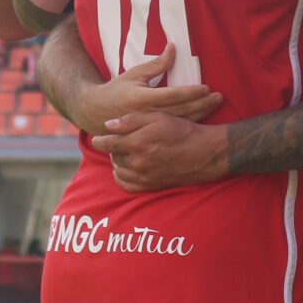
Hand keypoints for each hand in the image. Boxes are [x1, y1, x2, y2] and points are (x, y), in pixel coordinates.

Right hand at [73, 44, 222, 133]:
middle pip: (180, 110)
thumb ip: (156, 64)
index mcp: (141, 99)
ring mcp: (149, 128)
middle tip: (219, 97)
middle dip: (202, 104)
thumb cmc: (117, 90)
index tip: (206, 87)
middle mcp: (147, 115)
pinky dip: (190, 125)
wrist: (97, 115)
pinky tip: (204, 119)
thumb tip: (173, 47)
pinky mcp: (151, 135)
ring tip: (215, 105)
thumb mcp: (134, 74)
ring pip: (180, 122)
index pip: (171, 95)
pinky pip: (174, 131)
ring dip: (201, 114)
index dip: (190, 92)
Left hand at [94, 111, 228, 191]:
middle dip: (113, 149)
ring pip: (119, 171)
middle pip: (113, 157)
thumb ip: (131, 120)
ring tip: (125, 154)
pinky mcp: (151, 186)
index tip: (98, 138)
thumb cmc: (182, 131)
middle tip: (119, 142)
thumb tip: (108, 125)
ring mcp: (144, 176)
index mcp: (137, 143)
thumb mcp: (158, 117)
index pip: (107, 144)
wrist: (204, 153)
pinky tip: (127, 169)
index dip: (100, 140)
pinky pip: (127, 185)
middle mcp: (138, 163)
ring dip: (118, 162)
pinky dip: (123, 177)